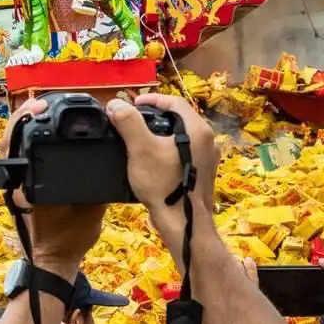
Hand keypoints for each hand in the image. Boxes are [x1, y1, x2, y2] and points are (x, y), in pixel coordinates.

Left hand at [1, 98, 106, 275]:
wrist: (56, 259)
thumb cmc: (69, 239)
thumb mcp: (88, 212)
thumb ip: (93, 187)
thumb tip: (107, 160)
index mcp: (27, 183)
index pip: (15, 144)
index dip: (24, 121)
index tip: (39, 107)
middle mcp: (18, 178)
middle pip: (11, 138)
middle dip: (25, 116)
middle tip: (42, 102)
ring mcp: (21, 180)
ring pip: (16, 145)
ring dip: (28, 125)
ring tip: (45, 108)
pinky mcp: (27, 183)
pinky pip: (27, 155)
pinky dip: (34, 139)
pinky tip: (49, 130)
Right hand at [107, 93, 218, 260]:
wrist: (183, 224)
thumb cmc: (163, 184)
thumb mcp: (141, 150)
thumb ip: (128, 123)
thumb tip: (115, 104)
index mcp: (198, 130)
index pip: (174, 102)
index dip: (151, 99)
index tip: (131, 105)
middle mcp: (208, 140)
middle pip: (179, 118)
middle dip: (154, 116)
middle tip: (132, 121)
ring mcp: (208, 158)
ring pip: (181, 135)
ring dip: (160, 132)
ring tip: (139, 139)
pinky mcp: (203, 172)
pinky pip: (184, 151)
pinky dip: (167, 148)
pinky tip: (152, 159)